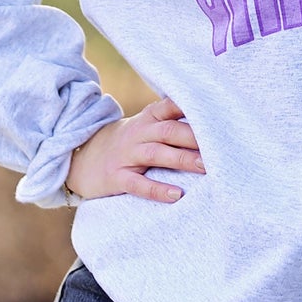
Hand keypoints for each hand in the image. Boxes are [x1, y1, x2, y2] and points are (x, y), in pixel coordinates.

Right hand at [65, 97, 203, 203]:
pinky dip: (157, 189)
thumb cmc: (128, 143)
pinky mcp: (116, 177)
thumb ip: (173, 121)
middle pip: (169, 131)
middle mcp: (138, 134)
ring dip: (182, 159)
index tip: (214, 110)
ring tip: (206, 167)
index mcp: (148, 119)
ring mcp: (126, 155)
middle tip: (220, 146)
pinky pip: (138, 184)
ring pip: (157, 154)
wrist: (81, 158)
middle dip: (194, 137)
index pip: (170, 106)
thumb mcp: (145, 126)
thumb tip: (213, 122)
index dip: (190, 106)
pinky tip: (177, 195)